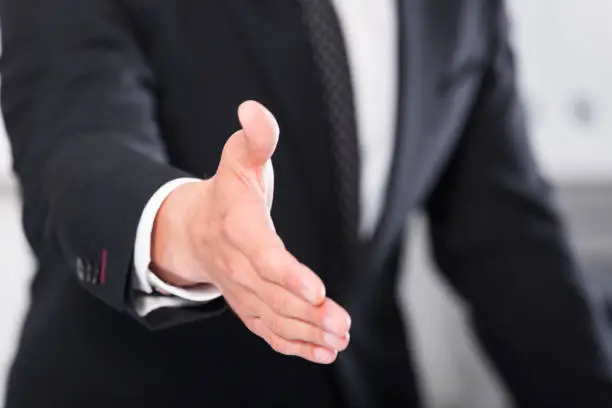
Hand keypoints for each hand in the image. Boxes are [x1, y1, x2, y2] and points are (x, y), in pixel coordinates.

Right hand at [151, 101, 350, 363]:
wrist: (194, 230)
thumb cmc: (226, 192)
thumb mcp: (238, 158)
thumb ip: (256, 138)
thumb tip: (254, 108)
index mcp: (238, 228)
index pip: (263, 256)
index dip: (287, 274)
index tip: (316, 291)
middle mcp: (237, 265)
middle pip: (273, 295)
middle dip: (308, 314)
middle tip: (342, 323)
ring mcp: (241, 291)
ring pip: (273, 318)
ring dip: (307, 332)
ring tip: (340, 338)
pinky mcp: (248, 305)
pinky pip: (268, 330)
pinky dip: (294, 344)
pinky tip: (324, 350)